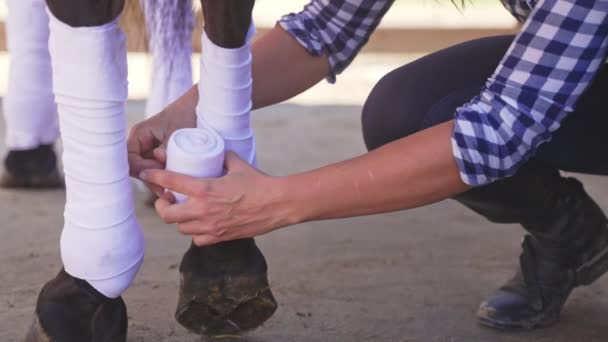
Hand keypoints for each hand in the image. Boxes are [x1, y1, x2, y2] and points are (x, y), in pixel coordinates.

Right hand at [128, 87, 196, 192]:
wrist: (199, 108)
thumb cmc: (187, 116)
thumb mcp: (178, 134)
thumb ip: (167, 150)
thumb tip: (157, 163)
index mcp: (139, 135)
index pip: (129, 160)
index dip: (143, 170)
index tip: (161, 172)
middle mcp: (140, 144)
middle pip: (136, 170)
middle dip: (151, 179)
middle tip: (168, 188)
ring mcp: (149, 151)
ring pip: (147, 173)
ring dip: (158, 181)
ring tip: (172, 190)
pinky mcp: (159, 156)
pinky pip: (156, 171)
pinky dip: (164, 178)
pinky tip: (172, 188)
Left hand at [139, 152, 296, 245]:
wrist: (277, 204)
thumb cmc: (259, 183)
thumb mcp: (237, 164)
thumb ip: (221, 157)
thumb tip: (214, 151)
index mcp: (204, 189)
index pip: (170, 182)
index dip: (154, 177)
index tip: (146, 175)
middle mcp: (203, 210)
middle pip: (167, 214)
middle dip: (162, 206)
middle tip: (166, 199)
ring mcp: (211, 226)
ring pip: (180, 228)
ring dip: (178, 219)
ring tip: (183, 211)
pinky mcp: (220, 237)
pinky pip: (197, 239)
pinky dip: (194, 232)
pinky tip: (199, 224)